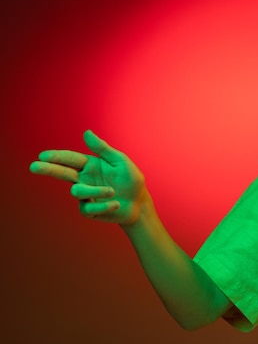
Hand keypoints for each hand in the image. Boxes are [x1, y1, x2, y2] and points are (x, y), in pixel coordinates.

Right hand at [30, 130, 148, 224]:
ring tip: (112, 191)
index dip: (57, 157)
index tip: (43, 155)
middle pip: (62, 173)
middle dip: (48, 169)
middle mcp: (84, 179)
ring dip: (96, 191)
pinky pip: (88, 209)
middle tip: (33, 166)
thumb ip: (103, 149)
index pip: (70, 159)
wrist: (139, 203)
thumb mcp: (121, 162)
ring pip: (77, 192)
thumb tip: (86, 132)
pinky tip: (116, 204)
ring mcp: (85, 196)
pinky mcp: (89, 211)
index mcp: (90, 165)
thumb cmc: (131, 180)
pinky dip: (103, 206)